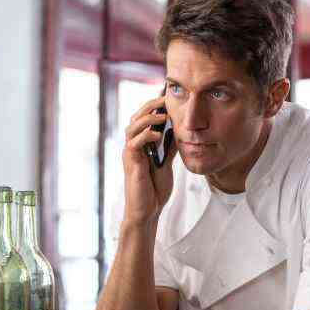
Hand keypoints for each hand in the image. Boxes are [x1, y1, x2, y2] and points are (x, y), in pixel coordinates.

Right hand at [122, 95, 178, 225]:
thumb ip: (168, 148)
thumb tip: (179, 132)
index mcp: (140, 145)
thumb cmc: (155, 189)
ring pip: (132, 127)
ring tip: (163, 115)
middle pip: (135, 118)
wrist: (149, 210)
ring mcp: (130, 154)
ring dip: (147, 118)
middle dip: (149, 107)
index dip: (153, 107)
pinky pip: (133, 143)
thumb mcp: (166, 163)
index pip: (143, 119)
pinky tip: (157, 134)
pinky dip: (145, 136)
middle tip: (164, 99)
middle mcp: (132, 147)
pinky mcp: (131, 163)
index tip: (168, 99)